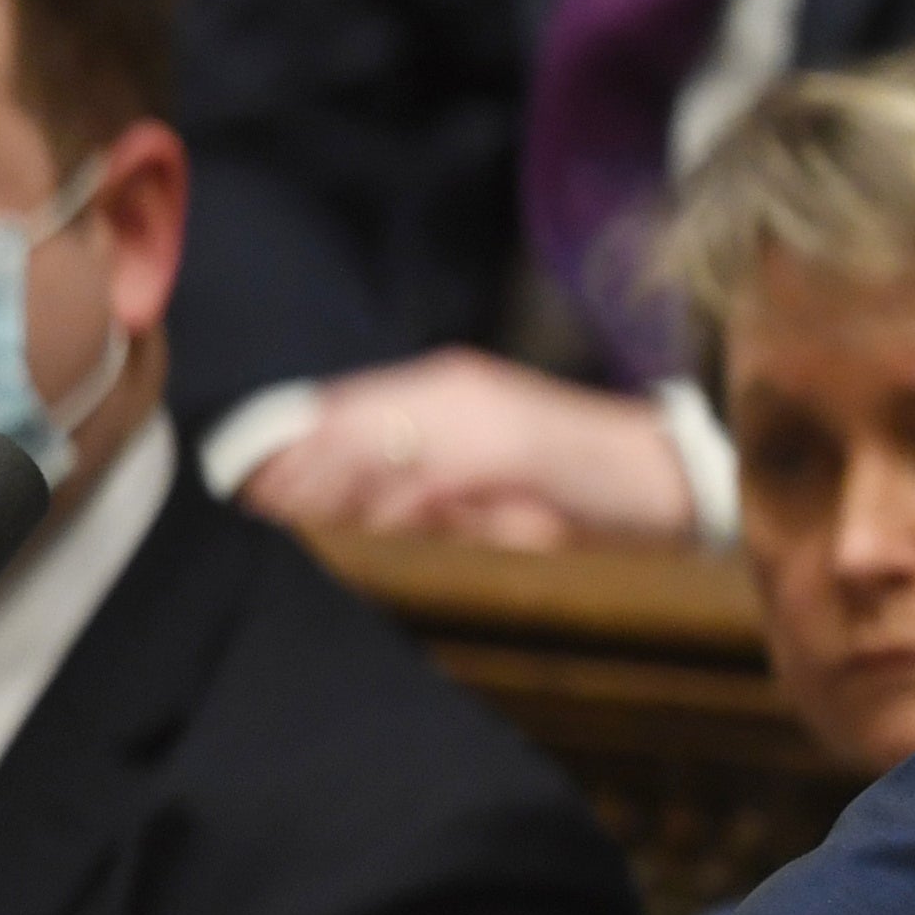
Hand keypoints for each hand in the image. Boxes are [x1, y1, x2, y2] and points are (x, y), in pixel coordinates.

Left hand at [239, 348, 695, 547]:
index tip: (245, 483)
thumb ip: (430, 488)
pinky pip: (428, 478)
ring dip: (325, 487)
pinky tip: (363, 529)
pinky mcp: (504, 450)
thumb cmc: (583, 487)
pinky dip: (391, 506)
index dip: (294, 445)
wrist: (669, 475)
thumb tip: (362, 511)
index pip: (349, 407)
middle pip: (346, 423)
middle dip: (293, 468)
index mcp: (449, 385)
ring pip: (375, 446)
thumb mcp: (491, 483)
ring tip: (279, 518)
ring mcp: (479, 415)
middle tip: (246, 508)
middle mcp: (454, 387)